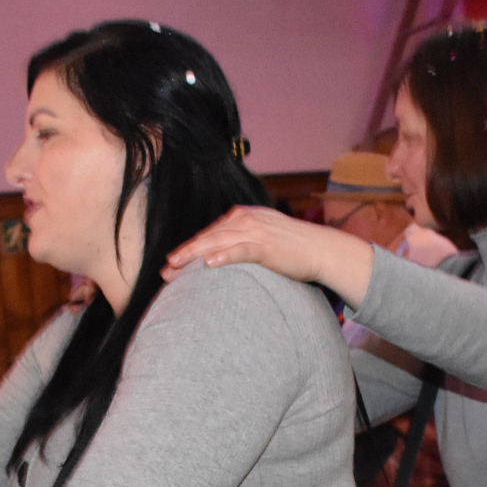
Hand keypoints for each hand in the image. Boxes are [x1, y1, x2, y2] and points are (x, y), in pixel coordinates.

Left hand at [163, 206, 375, 306]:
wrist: (320, 249)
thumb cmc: (291, 249)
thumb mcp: (261, 238)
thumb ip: (240, 242)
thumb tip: (219, 258)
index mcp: (242, 217)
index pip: (209, 233)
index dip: (188, 248)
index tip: (171, 264)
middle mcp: (245, 219)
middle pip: (208, 237)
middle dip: (185, 253)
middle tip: (166, 269)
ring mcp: (256, 230)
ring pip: (217, 241)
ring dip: (194, 254)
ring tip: (177, 267)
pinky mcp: (267, 244)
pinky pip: (241, 249)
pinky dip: (224, 255)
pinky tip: (209, 263)